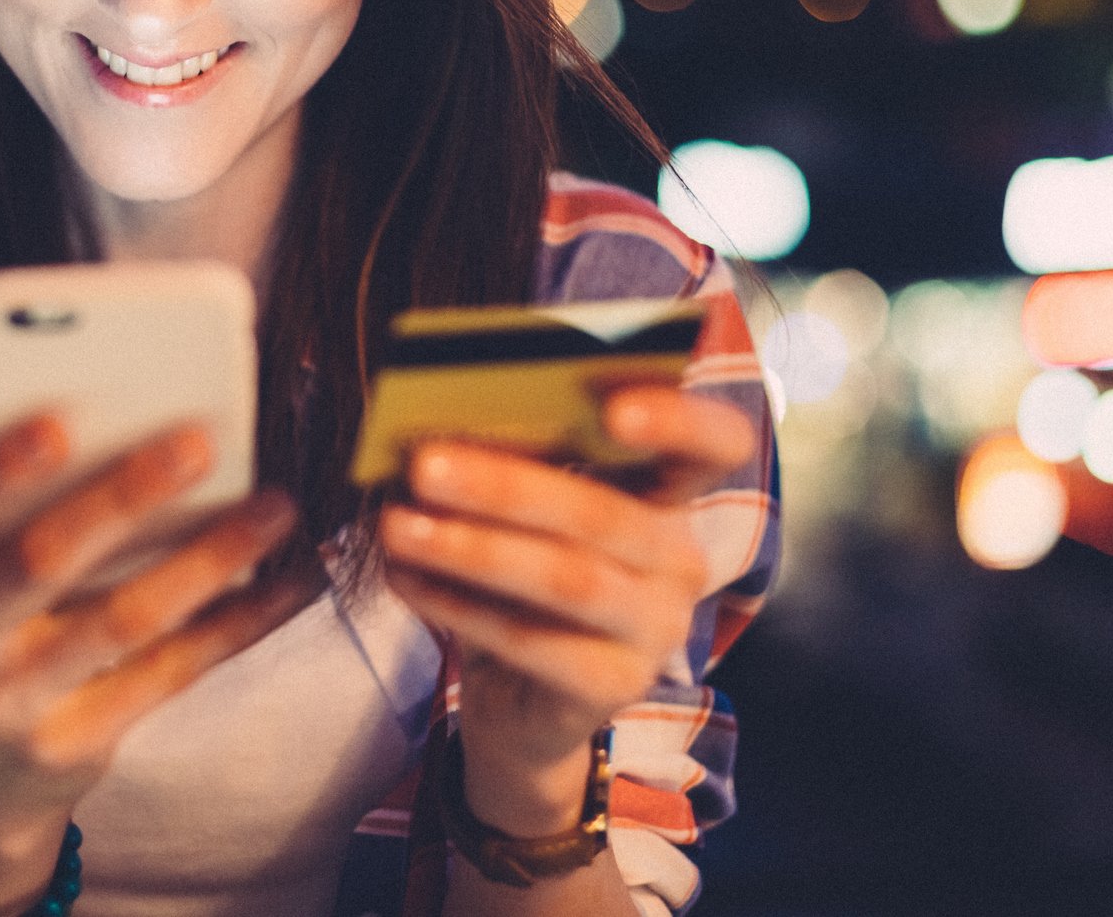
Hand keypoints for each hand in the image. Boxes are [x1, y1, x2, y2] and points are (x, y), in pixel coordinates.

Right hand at [0, 414, 320, 909]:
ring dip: (208, 557)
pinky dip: (239, 620)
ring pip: (122, 619)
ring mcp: (10, 703)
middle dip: (124, 496)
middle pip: (42, 561)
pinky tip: (292, 583)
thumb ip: (32, 517)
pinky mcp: (74, 743)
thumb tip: (150, 424)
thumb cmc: (1, 633)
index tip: (59, 423)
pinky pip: (172, 671)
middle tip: (200, 442)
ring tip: (276, 507)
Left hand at [380, 382, 756, 835]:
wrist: (520, 702)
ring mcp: (656, 629)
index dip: (680, 421)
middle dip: (506, 487)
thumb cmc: (518, 582)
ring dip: (471, 548)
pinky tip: (404, 577)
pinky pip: (533, 641)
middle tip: (423, 464)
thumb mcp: (522, 514)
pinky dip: (459, 606)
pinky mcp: (616, 686)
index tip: (614, 410)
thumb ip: (511, 462)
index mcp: (669, 493)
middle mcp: (680, 560)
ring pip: (566, 579)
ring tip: (396, 525)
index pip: (716, 444)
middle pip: (605, 514)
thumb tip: (434, 424)